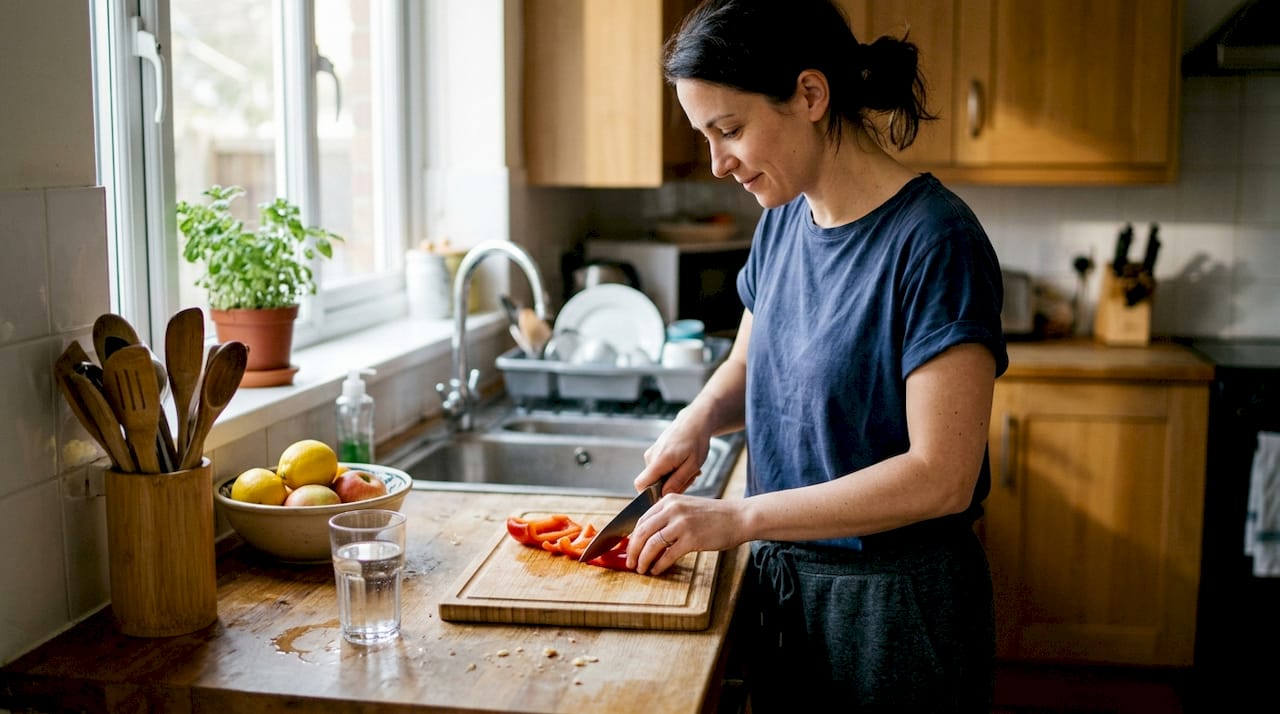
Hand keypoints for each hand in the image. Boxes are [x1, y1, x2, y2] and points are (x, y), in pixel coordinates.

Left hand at [626, 494, 745, 574]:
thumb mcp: (687, 507)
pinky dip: (659, 565)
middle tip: (630, 562)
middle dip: (633, 550)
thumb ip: (668, 517)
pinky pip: (667, 555)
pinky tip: (657, 570)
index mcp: (669, 500)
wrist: (738, 517)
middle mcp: (672, 509)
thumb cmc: (714, 516)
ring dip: (643, 560)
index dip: (632, 537)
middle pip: (642, 532)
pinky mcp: (691, 539)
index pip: (642, 519)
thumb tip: (648, 537)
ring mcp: (682, 524)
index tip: (630, 548)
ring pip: (651, 544)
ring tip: (641, 569)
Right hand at [634, 409, 710, 495]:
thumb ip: (677, 481)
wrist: (694, 421)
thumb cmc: (696, 441)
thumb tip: (663, 495)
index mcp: (659, 461)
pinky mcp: (655, 452)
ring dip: (673, 478)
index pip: (640, 484)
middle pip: (652, 483)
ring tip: (689, 469)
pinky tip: (684, 464)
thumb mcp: (693, 465)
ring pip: (657, 477)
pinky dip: (672, 470)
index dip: (649, 495)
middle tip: (689, 478)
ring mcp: (652, 454)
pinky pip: (660, 469)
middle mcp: (651, 457)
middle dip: (670, 486)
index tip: (667, 495)